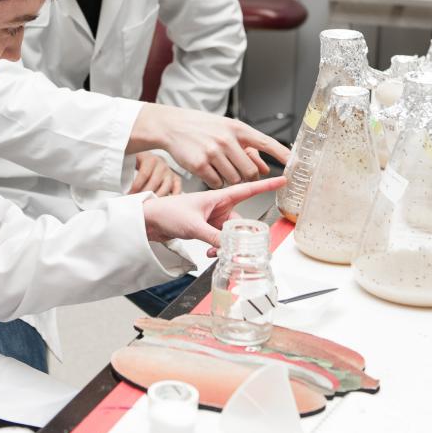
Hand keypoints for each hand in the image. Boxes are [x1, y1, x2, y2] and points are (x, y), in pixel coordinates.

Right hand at [128, 104, 290, 188]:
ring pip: (234, 179)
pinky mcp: (200, 164)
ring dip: (229, 178)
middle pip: (250, 172)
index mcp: (237, 128)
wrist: (173, 126)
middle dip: (247, 175)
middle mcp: (227, 140)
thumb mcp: (227, 130)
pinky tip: (208, 169)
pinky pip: (217, 183)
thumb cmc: (203, 127)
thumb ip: (247, 148)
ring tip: (219, 165)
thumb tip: (265, 168)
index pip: (266, 143)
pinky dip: (215, 181)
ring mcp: (213, 152)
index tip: (295, 164)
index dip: (283, 155)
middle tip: (236, 169)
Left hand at [142, 175, 285, 255]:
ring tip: (216, 253)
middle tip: (239, 249)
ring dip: (226, 246)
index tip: (282, 179)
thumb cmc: (167, 212)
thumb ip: (214, 237)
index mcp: (218, 197)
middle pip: (241, 222)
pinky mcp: (206, 228)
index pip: (248, 189)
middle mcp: (218, 206)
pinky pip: (221, 241)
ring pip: (231, 235)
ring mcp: (213, 218)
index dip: (266, 184)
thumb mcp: (194, 225)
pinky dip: (218, 249)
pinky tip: (210, 253)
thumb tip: (230, 248)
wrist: (149, 220)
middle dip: (240, 237)